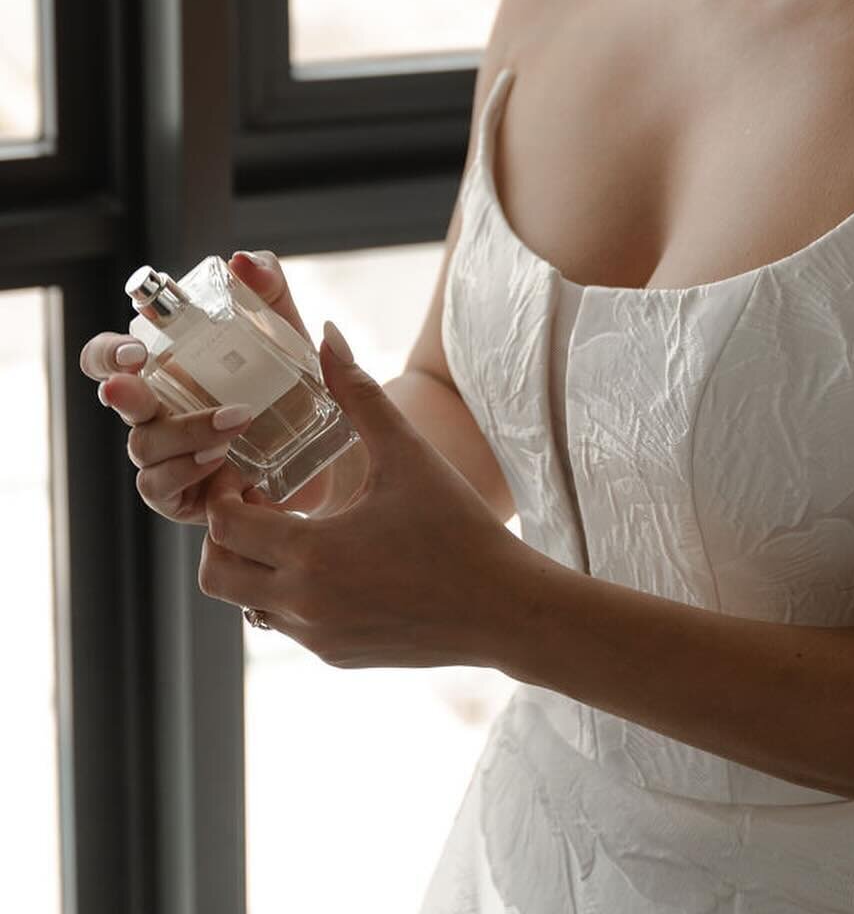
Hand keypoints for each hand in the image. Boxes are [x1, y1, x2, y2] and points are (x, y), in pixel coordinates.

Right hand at [80, 250, 360, 523]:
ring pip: (144, 444)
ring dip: (185, 430)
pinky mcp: (181, 494)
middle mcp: (158, 409)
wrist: (331, 455)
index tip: (137, 348)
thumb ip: (268, 288)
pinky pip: (162, 487)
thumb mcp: (288, 333)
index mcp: (170, 368)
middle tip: (130, 384)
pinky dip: (188, 470)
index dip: (110, 352)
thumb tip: (241, 261)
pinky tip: (219, 457)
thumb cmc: (296, 388)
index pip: (114, 356)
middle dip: (118, 388)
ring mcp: (167, 453)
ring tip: (236, 421)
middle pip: (114, 397)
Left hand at [198, 321, 527, 669]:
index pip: (223, 526)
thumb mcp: (407, 452)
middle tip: (262, 501)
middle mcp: (304, 604)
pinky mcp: (337, 656)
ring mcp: (318, 637)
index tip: (252, 470)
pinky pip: (285, 625)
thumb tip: (328, 333)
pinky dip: (288, 592)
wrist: (503, 606)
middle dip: (225, 535)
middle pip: (215, 574)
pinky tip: (332, 557)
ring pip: (246, 603)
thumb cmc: (457, 525)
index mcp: (312, 552)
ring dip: (255, 565)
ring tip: (296, 526)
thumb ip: (359, 392)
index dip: (226, 493)